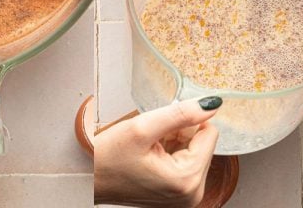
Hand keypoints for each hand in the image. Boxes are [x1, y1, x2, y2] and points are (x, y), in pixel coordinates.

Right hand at [93, 97, 221, 207]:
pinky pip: (185, 164)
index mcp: (187, 180)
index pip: (210, 134)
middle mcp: (192, 194)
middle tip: (154, 138)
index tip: (164, 127)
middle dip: (180, 134)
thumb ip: (181, 114)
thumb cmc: (109, 157)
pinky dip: (171, 153)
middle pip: (204, 145)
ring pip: (194, 152)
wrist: (90, 179)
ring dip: (175, 142)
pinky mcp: (178, 196)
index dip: (187, 122)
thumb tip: (212, 104)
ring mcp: (186, 198)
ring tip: (150, 147)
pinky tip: (151, 155)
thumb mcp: (143, 127)